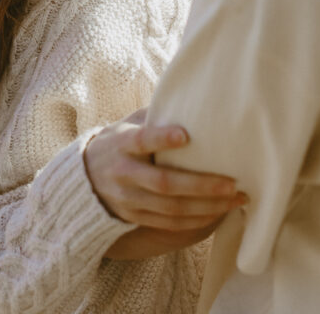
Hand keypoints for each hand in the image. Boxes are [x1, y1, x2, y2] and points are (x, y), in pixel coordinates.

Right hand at [83, 108, 245, 252]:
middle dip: (201, 185)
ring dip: (206, 207)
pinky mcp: (135, 217)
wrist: (83, 180)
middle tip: (233, 183)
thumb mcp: (126, 125)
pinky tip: (218, 213)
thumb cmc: (117, 143)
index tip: (185, 135)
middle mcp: (124, 173)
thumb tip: (187, 96)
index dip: (161, 138)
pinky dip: (195, 221)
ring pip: (171, 208)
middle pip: (164, 183)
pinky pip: (169, 224)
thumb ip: (153, 115)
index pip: (142, 140)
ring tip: (236, 200)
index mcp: (121, 144)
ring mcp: (129, 199)